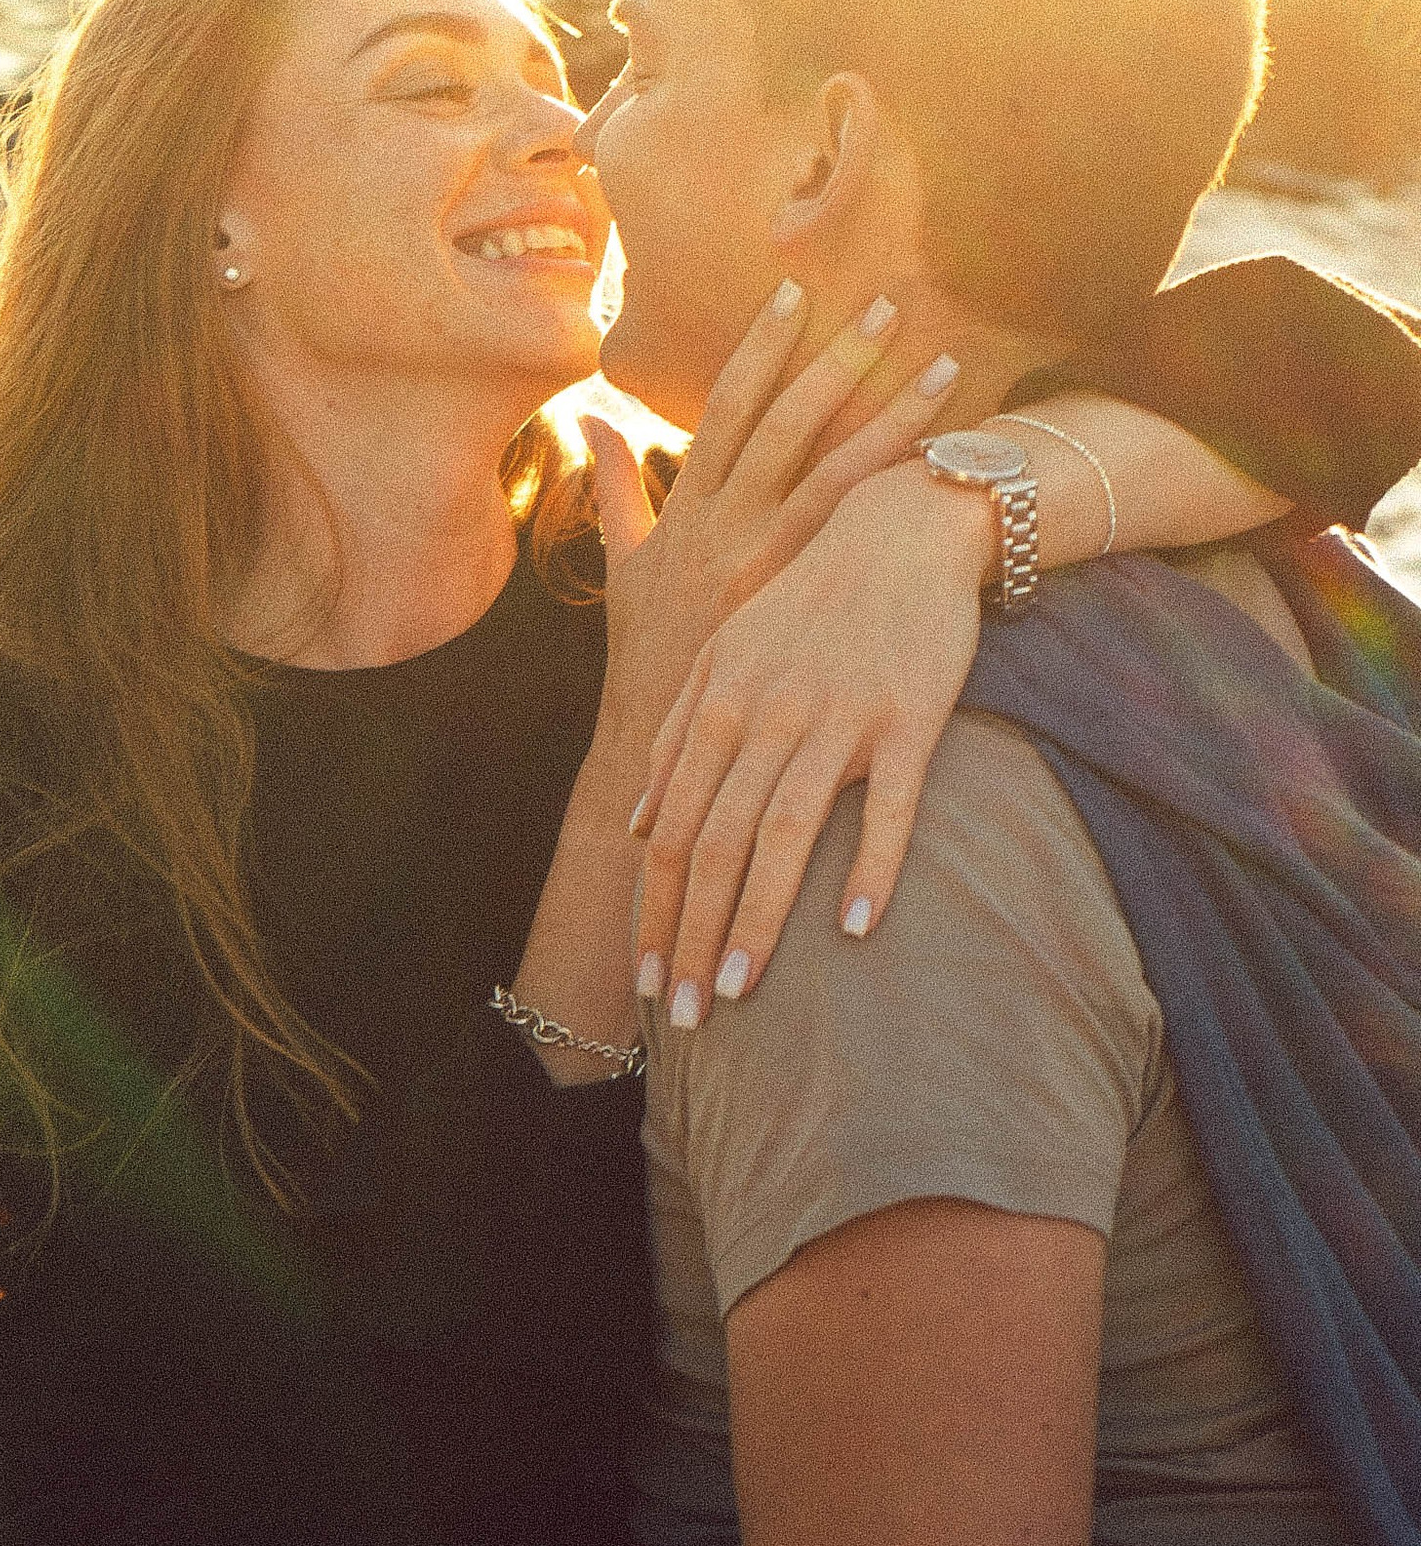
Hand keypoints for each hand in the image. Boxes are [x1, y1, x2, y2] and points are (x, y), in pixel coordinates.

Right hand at [585, 276, 960, 755]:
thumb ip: (613, 488)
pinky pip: (857, 533)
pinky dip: (899, 491)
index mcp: (686, 507)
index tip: (794, 291)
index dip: (760, 345)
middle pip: (788, 421)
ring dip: (895, 415)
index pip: (726, 404)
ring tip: (946, 369)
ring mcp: (765, 566)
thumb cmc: (643, 654)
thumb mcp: (623, 565)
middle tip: (889, 300)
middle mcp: (725, 526)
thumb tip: (591, 421)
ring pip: (837, 471)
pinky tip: (944, 462)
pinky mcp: (798, 605)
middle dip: (838, 357)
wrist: (656, 747)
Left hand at [630, 461, 992, 1016]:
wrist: (901, 529)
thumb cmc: (808, 598)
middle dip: (691, 938)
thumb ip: (677, 735)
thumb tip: (636, 823)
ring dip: (756, 920)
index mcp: (717, 704)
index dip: (653, 911)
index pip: (670, 830)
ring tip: (738, 992)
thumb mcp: (723, 653)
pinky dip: (868, 865)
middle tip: (686, 1017)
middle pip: (714, 845)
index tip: (647, 982)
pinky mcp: (908, 718)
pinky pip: (887, 805)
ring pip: (782, 835)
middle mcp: (767, 715)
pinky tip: (852, 926)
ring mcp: (837, 718)